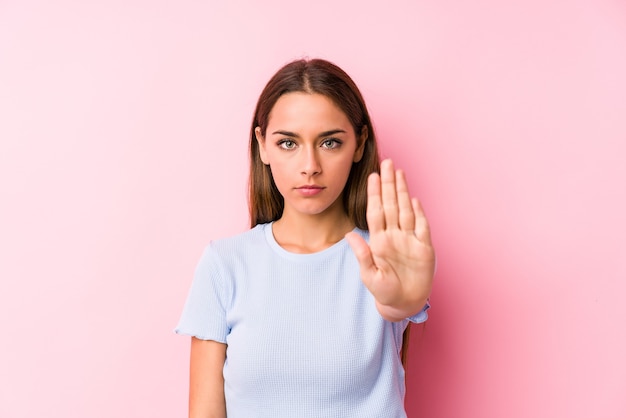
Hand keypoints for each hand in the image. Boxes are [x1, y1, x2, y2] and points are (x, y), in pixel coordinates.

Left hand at [346, 159, 434, 321]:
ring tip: (399, 172)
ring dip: (403, 191)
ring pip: (406, 210)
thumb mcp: (370, 276)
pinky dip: (419, 213)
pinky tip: (414, 199)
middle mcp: (394, 236)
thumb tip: (349, 235)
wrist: (403, 303)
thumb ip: (362, 255)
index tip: (372, 176)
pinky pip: (422, 227)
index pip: (376, 212)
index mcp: (379, 241)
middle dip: (389, 183)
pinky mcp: (424, 248)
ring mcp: (409, 240)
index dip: (375, 194)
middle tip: (387, 162)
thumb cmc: (384, 291)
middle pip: (392, 204)